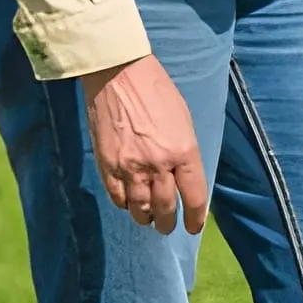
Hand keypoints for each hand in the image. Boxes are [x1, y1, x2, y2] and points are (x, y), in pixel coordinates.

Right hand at [80, 55, 209, 234]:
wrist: (118, 74)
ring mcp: (130, 166)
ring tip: (148, 219)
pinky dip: (124, 204)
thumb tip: (185, 180)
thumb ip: (185, 154)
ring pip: (140, 207)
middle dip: (168, 223)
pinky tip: (128, 203)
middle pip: (166, 208)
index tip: (193, 227)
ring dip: (146, 218)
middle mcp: (158, 164)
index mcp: (184, 152)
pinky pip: (117, 196)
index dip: (195, 218)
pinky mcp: (107, 164)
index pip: (194, 198)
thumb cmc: (157, 93)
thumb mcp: (184, 123)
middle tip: (167, 227)